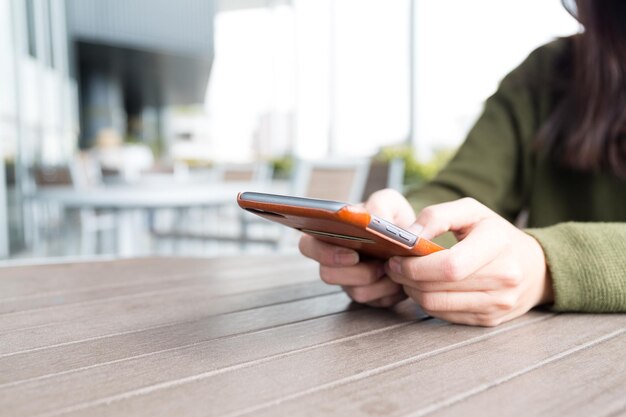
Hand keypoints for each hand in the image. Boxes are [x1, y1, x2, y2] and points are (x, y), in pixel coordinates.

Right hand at [299, 189, 415, 306]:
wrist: (416, 242)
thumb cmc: (395, 219)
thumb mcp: (390, 202)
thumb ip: (378, 204)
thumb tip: (369, 219)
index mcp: (331, 234)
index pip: (308, 245)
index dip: (324, 253)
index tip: (352, 255)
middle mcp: (335, 260)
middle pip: (327, 274)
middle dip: (356, 273)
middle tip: (379, 266)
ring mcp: (350, 281)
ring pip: (354, 291)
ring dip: (378, 282)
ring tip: (394, 268)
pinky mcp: (369, 296)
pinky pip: (375, 301)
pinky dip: (390, 291)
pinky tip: (400, 279)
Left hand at [385, 198, 553, 326]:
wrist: (536, 267)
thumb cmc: (495, 234)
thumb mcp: (471, 211)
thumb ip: (436, 216)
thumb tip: (407, 236)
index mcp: (498, 243)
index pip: (450, 265)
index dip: (416, 266)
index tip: (396, 258)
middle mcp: (504, 277)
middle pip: (438, 287)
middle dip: (407, 278)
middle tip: (394, 266)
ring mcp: (498, 303)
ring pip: (437, 305)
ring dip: (412, 292)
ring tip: (405, 276)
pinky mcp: (489, 320)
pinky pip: (445, 316)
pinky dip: (427, 302)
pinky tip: (424, 287)